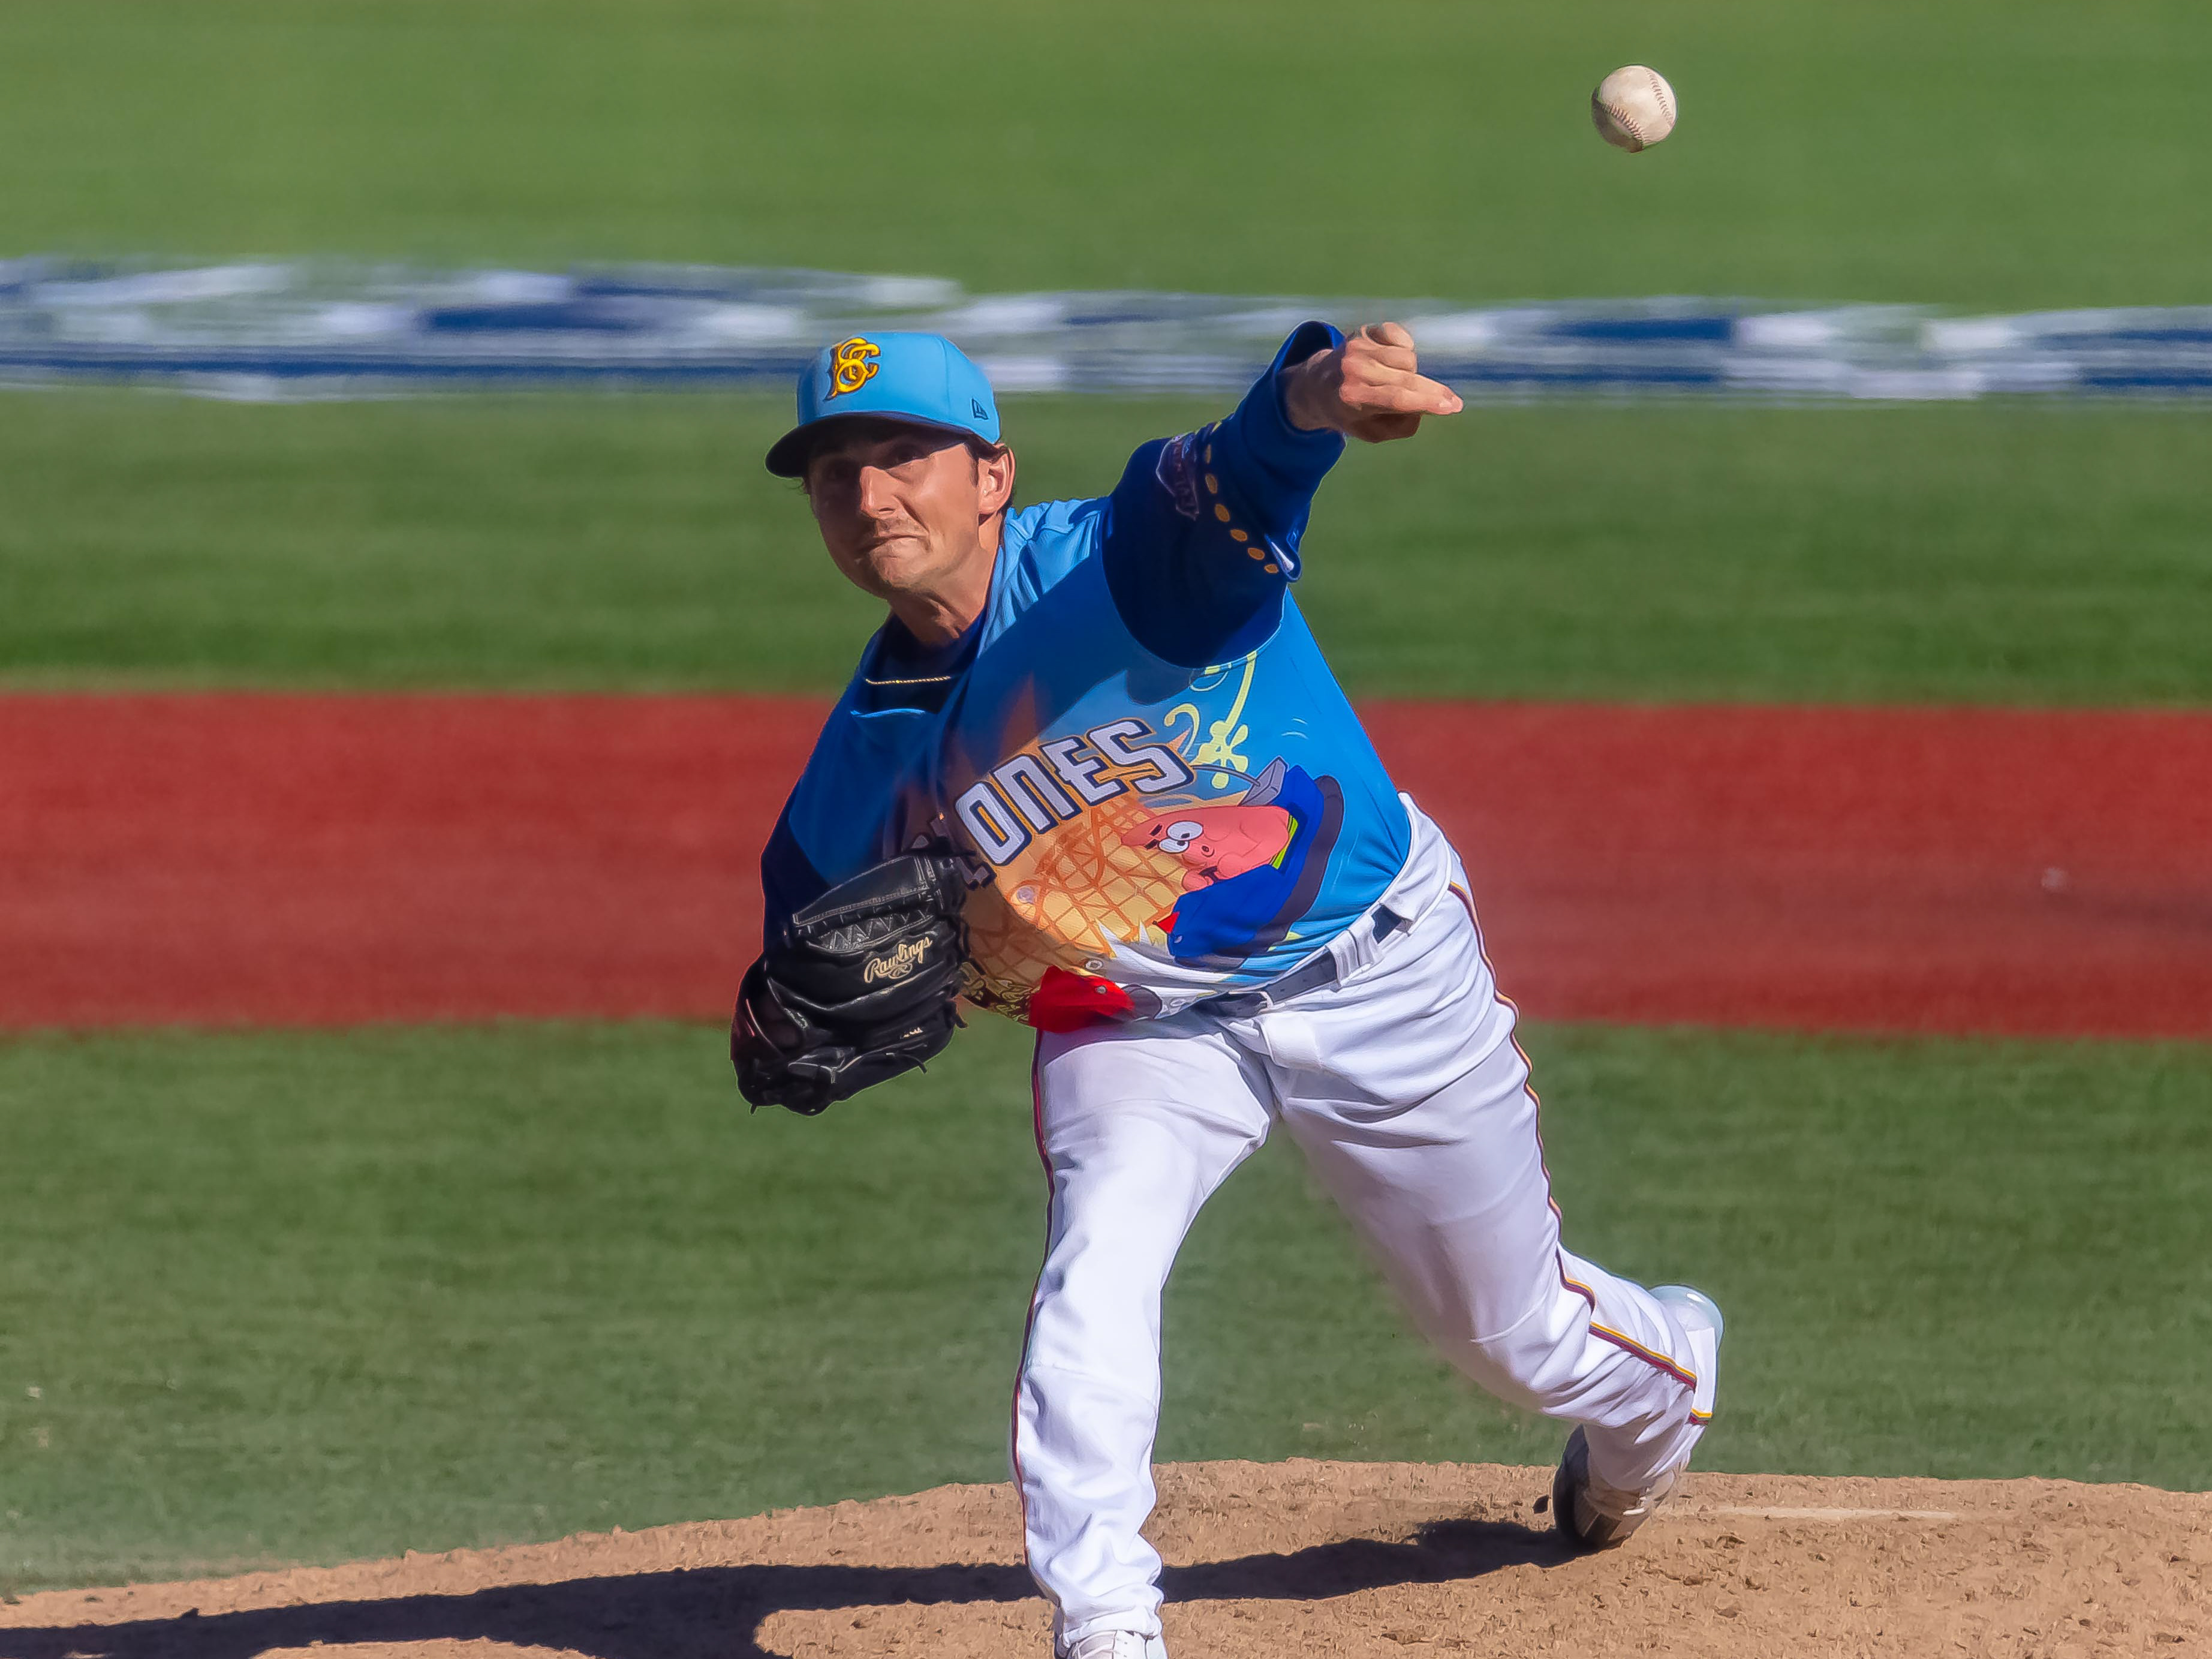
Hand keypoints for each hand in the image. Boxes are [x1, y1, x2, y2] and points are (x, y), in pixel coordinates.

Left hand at [1283, 322, 1462, 441]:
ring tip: (1393, 381)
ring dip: (1410, 372)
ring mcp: (1358, 347)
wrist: (1316, 385)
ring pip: (1408, 359)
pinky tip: (1390, 361)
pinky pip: (1401, 338)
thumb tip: (1427, 406)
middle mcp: (1354, 370)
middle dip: (1434, 392)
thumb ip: (1401, 425)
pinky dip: (1404, 350)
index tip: (1451, 406)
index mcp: (1352, 398)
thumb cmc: (1350, 413)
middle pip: (1407, 379)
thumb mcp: (1371, 432)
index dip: (1426, 402)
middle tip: (1453, 403)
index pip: (1397, 398)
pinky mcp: (1363, 332)